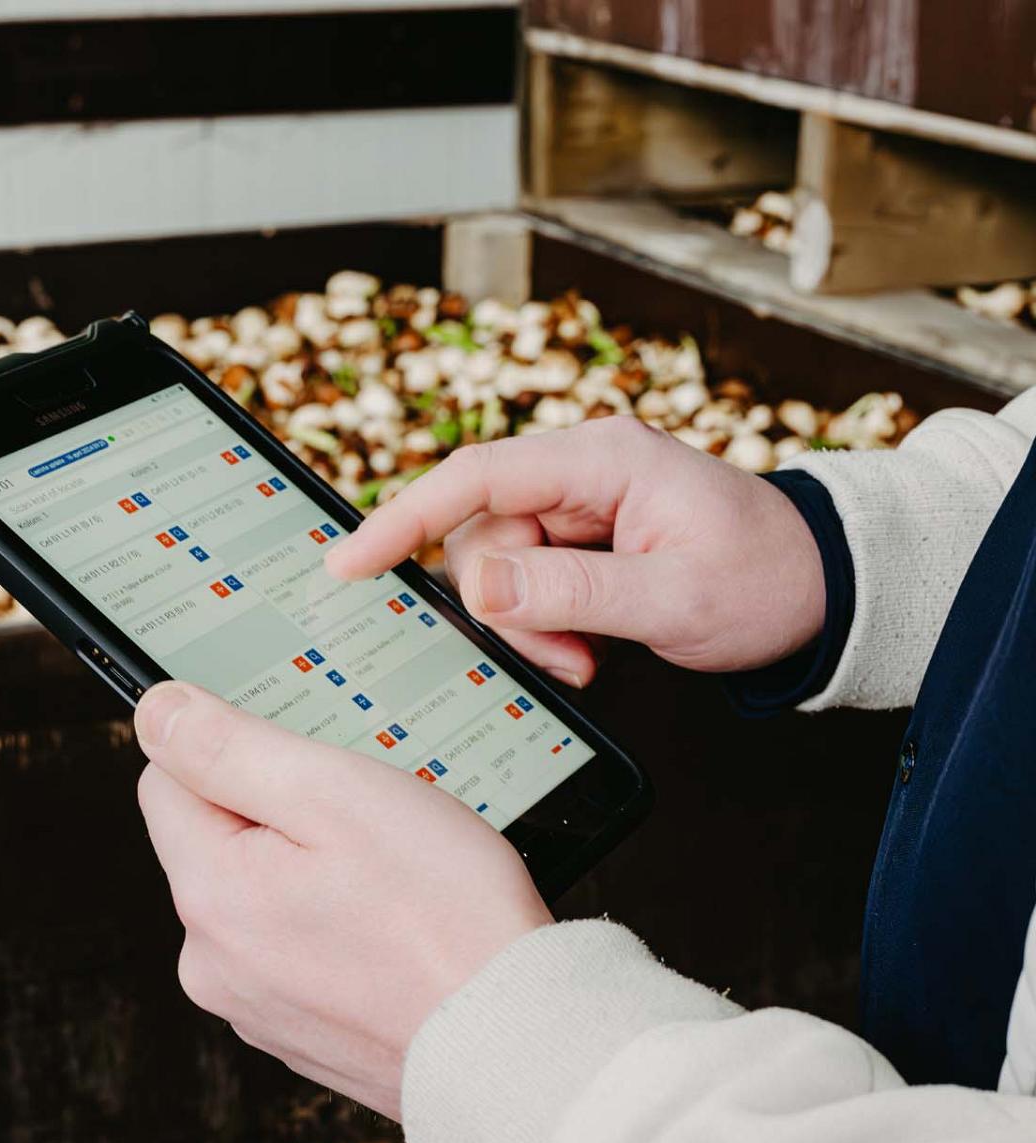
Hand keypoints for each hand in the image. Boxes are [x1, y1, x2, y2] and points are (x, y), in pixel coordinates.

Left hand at [133, 682, 551, 1119]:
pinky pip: (294, 944)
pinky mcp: (299, 1029)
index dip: (236, 750)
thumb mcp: (333, 793)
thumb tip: (158, 713)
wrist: (508, 1037)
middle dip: (279, 814)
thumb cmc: (441, 913)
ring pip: (260, 892)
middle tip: (362, 822)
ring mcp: (256, 1004)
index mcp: (210, 895)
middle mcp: (213, 962)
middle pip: (215, 840)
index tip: (303, 762)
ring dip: (309, 869)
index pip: (166, 780)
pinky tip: (391, 924)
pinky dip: (332, 923)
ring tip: (387, 879)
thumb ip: (231, 748)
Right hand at [326, 416, 823, 684]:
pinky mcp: (582, 540)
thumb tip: (479, 586)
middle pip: (482, 534)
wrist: (817, 588)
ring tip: (591, 657)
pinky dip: (546, 625)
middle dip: (508, 606)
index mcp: (601, 460)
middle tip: (569, 658)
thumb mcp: (672, 599)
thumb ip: (572, 592)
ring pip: (499, 566)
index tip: (349, 562)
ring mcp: (579, 506)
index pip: (476, 478)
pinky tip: (592, 646)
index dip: (404, 519)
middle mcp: (580, 473)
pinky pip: (529, 582)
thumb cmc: (764, 581)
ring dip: (531, 624)